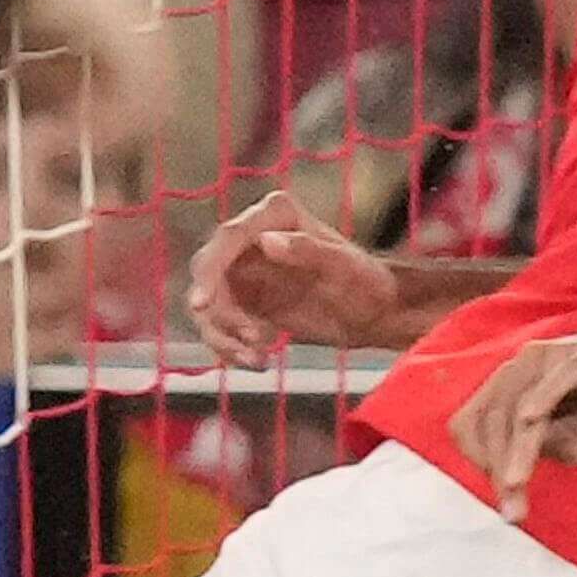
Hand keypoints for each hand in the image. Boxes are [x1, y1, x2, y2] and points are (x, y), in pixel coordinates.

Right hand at [187, 193, 405, 359]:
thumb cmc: (367, 283)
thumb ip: (308, 250)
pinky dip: (230, 347)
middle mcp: (252, 237)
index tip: (202, 306)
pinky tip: (257, 361)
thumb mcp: (344, 268)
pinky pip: (218, 324)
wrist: (373, 312)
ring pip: (208, 303)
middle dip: (217, 310)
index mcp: (275, 215)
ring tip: (257, 356)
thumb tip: (267, 241)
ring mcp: (243, 268)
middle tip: (250, 339)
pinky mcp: (243, 300)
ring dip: (224, 335)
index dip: (209, 270)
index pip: (229, 237)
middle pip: (207, 269)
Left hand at [450, 301, 576, 517]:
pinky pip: (558, 379)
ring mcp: (555, 358)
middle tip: (514, 513)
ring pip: (520, 406)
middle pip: (492, 419)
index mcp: (517, 382)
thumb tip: (523, 471)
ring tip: (517, 487)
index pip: (476, 422)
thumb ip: (549, 443)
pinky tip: (531, 422)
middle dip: (497, 468)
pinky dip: (541, 401)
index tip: (503, 494)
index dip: (482, 459)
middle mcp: (527, 365)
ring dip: (515, 451)